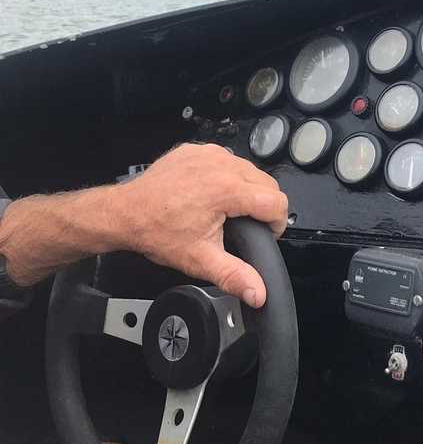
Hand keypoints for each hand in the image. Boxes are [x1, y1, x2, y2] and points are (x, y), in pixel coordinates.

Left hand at [0, 144, 287, 307]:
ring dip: (248, 189)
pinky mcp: (198, 149)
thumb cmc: (158, 233)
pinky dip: (227, 175)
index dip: (276, 224)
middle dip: (263, 206)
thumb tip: (258, 294)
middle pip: (268, 184)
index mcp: (228, 189)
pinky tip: (211, 193)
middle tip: (243, 226)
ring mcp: (209, 153)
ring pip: (250, 170)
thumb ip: (235, 276)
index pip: (277, 202)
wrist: (124, 213)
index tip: (263, 234)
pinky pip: (228, 160)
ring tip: (227, 210)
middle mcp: (222, 164)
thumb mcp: (200, 260)